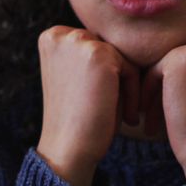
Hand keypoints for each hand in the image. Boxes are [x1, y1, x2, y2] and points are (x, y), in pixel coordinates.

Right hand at [36, 26, 140, 185]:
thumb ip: (89, 56)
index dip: (104, 74)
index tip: (103, 100)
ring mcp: (78, 41)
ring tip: (124, 113)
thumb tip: (128, 39)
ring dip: (127, 86)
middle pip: (108, 47)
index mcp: (51, 37)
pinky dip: (133, 93)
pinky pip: (131, 68)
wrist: (67, 150)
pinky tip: (127, 117)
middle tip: (118, 109)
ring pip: (121, 57)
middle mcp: (60, 35)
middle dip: (116, 77)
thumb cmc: (76, 119)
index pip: (94, 44)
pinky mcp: (98, 54)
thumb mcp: (75, 78)